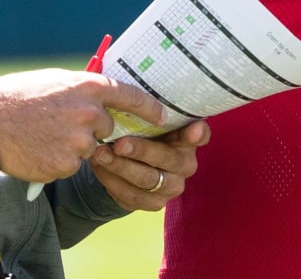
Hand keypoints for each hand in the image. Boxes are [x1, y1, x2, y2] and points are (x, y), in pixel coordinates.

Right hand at [0, 68, 167, 184]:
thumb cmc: (20, 97)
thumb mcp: (57, 81)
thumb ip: (83, 90)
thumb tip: (104, 97)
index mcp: (87, 86)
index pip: (131, 96)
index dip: (149, 107)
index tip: (162, 116)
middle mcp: (88, 113)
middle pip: (108, 127)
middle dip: (94, 129)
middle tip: (65, 123)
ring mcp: (78, 141)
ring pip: (90, 148)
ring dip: (74, 146)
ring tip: (46, 135)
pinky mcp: (66, 165)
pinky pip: (73, 165)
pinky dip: (60, 160)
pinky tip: (40, 149)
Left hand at [90, 120, 210, 210]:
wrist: (132, 162)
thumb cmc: (143, 130)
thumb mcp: (149, 119)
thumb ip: (149, 112)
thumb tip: (131, 96)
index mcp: (190, 137)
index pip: (201, 134)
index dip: (197, 134)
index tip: (194, 129)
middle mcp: (186, 164)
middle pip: (167, 159)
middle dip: (141, 151)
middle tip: (118, 143)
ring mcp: (172, 186)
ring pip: (147, 180)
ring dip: (120, 167)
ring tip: (100, 154)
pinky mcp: (155, 203)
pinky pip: (132, 196)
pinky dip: (112, 181)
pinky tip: (99, 167)